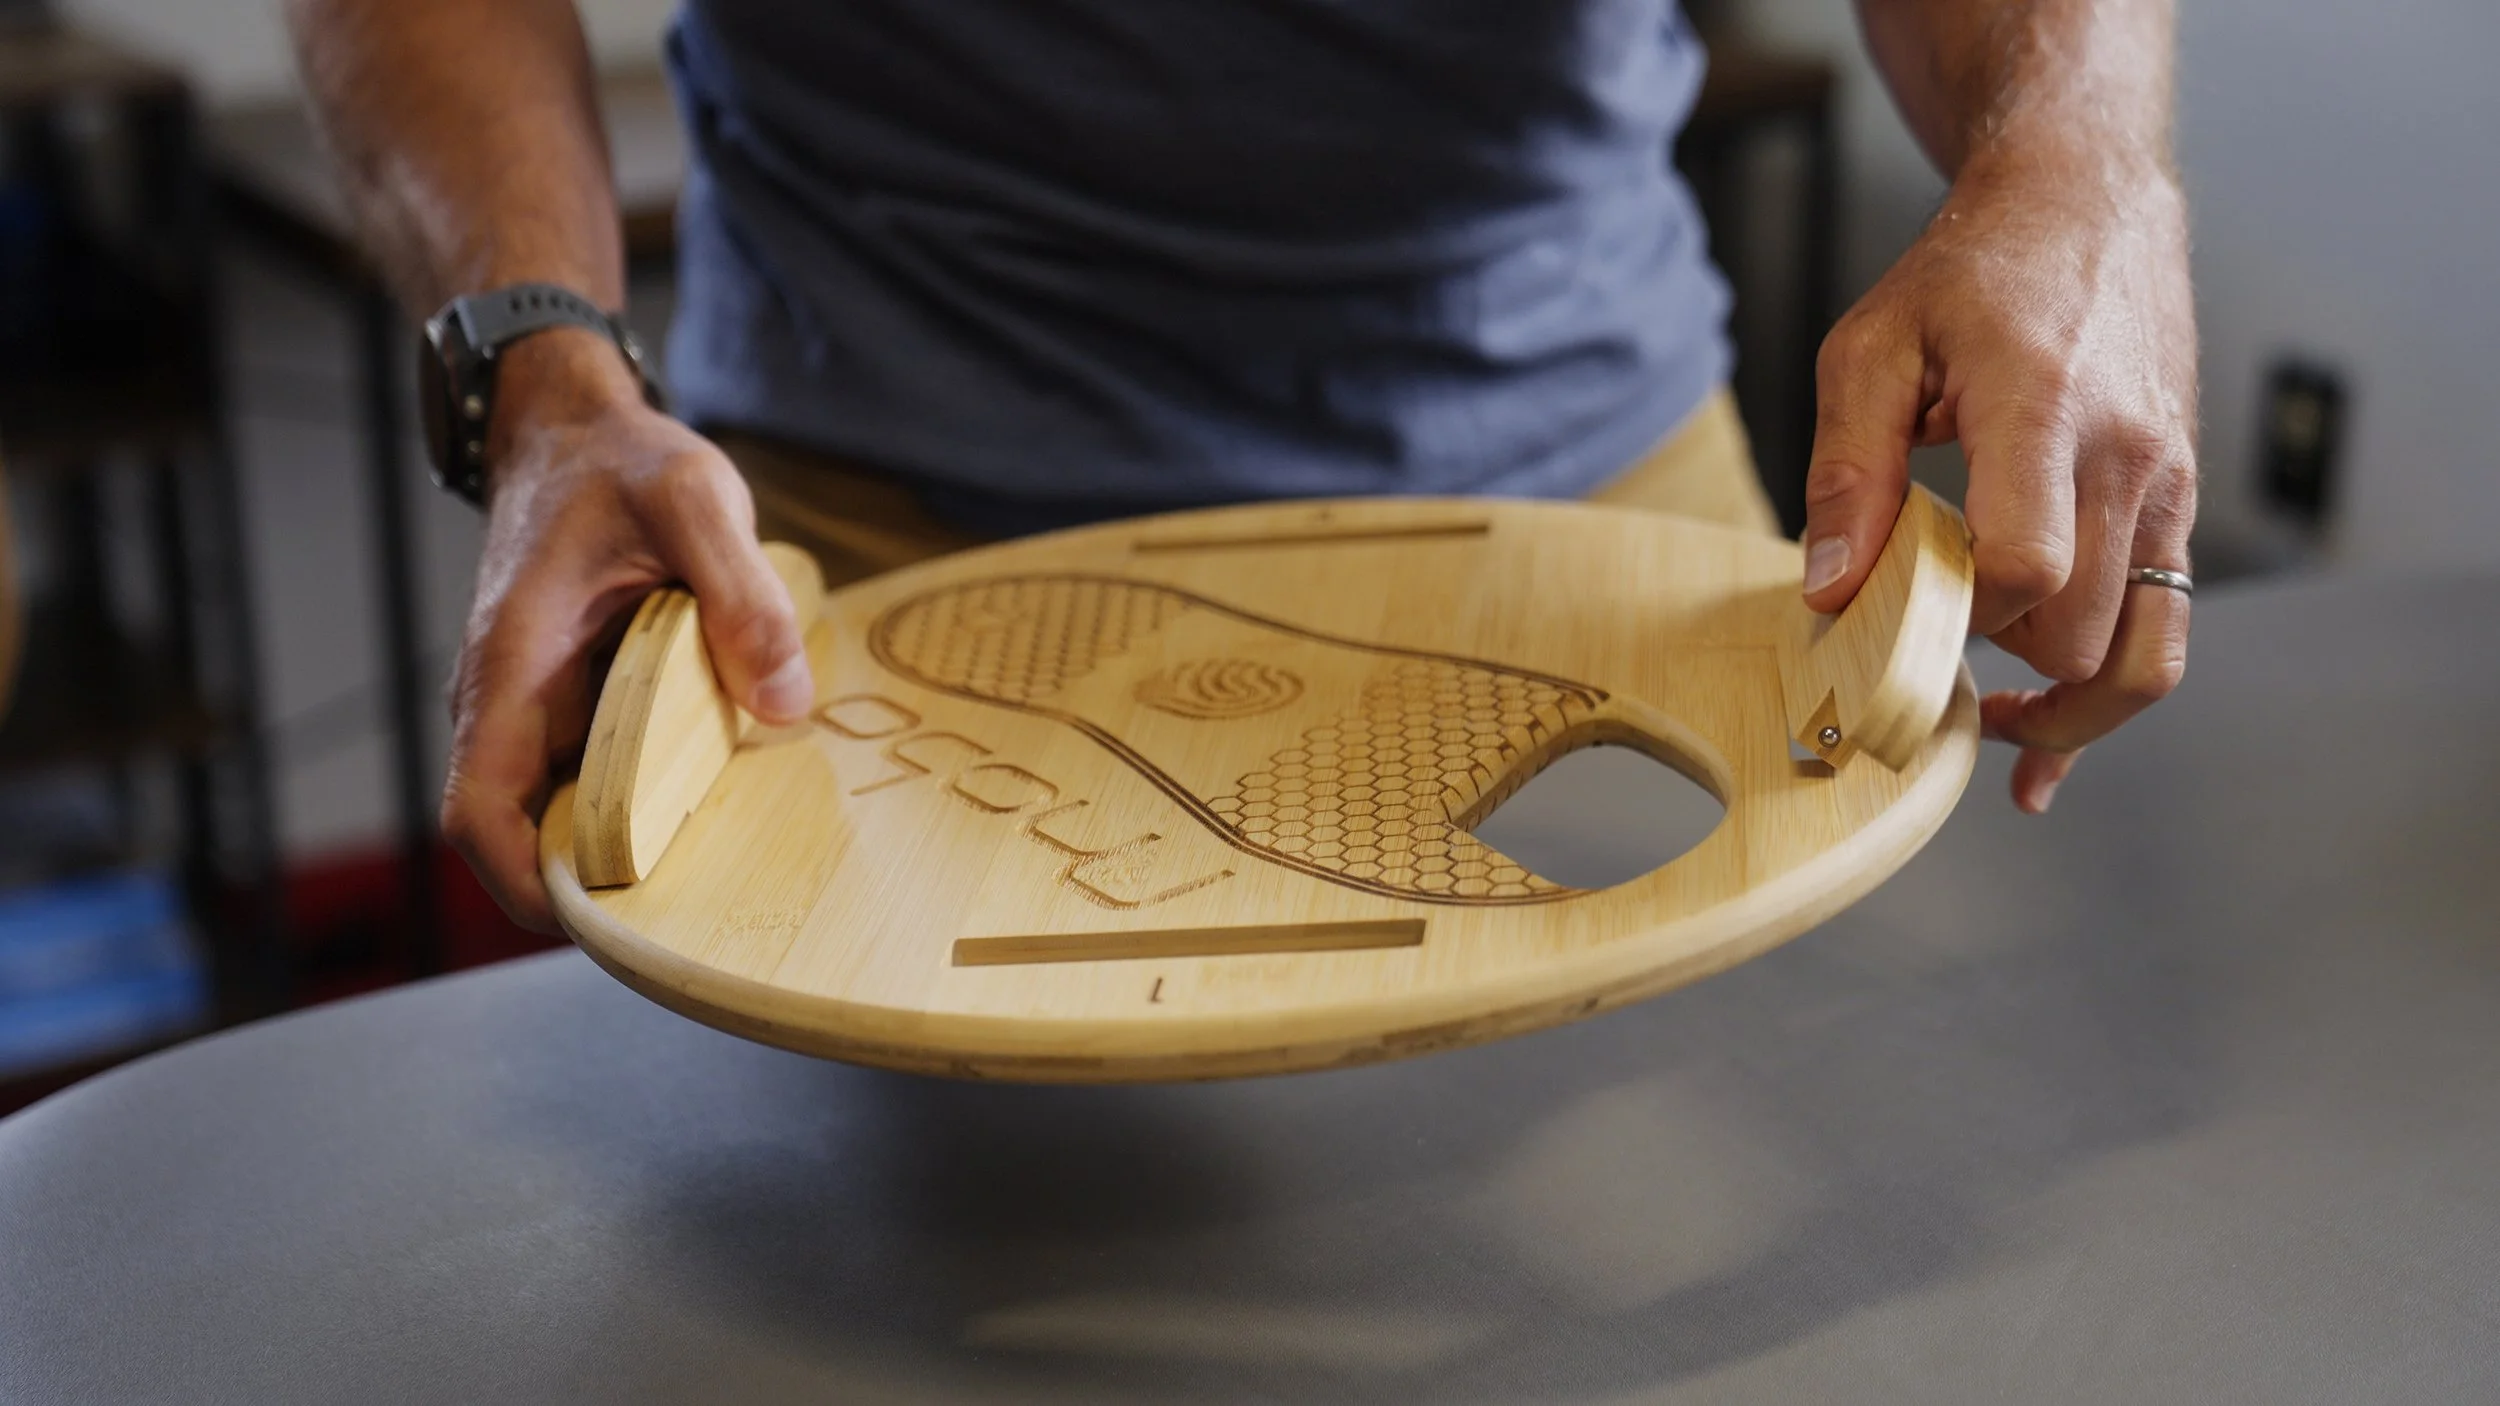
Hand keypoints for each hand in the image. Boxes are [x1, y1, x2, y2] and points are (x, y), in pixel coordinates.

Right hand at [440, 329, 813, 929]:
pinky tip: (724, 793)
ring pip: (570, 808)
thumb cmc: (621, 462)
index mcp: (513, 664)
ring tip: (727, 863)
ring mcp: (541, 707)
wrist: (576, 430)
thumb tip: (784, 704)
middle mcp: (511, 701)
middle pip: (527, 833)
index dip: (524, 883)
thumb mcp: (695, 502)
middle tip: (703, 909)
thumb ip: (741, 594)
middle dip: (602, 881)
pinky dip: (652, 794)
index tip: (603, 919)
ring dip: (633, 842)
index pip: (478, 811)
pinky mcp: (578, 701)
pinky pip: (604, 771)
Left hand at [1800, 144, 2197, 812]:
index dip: (1960, 619)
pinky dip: (2107, 693)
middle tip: (1921, 661)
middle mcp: (2129, 457)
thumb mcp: (1871, 349)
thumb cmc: (1970, 272)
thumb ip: (1847, 474)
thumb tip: (1827, 595)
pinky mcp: (2178, 503)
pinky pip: (2165, 632)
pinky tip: (2043, 736)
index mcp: (2046, 409)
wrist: (2087, 202)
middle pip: (2080, 634)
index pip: (2029, 564)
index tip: (1897, 621)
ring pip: (2142, 657)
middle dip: (1999, 670)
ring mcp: (2168, 485)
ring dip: (2066, 710)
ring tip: (1989, 725)